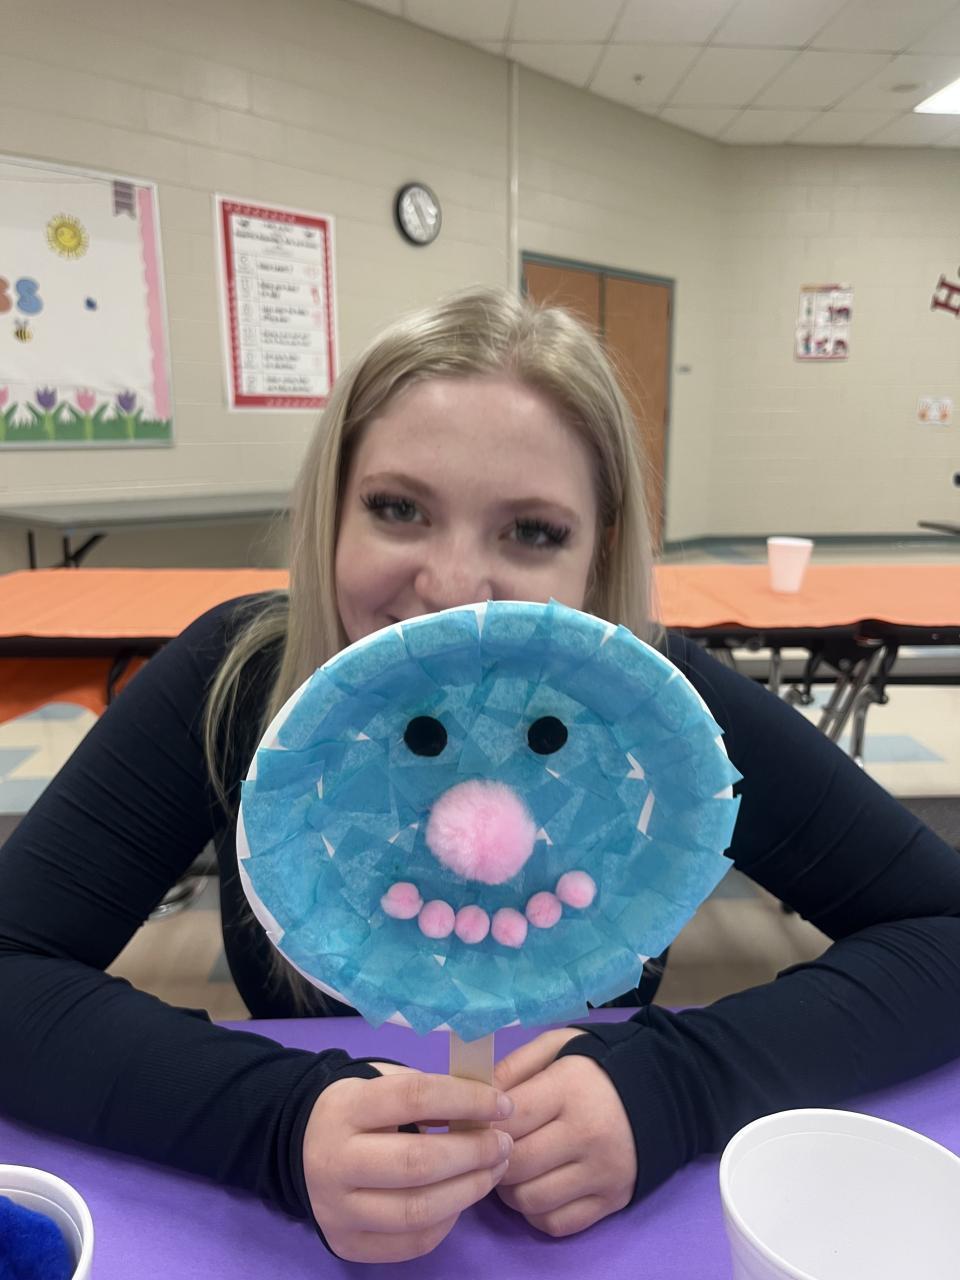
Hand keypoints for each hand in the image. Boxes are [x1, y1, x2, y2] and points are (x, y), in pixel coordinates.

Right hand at [303, 1068, 514, 1262]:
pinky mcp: (346, 1244)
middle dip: (473, 1153)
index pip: (415, 1098)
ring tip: (493, 1171)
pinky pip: (411, 1242)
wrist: (301, 1148)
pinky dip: (447, 1222)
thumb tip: (487, 1106)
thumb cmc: (360, 1109)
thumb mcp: (383, 1083)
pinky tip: (462, 1197)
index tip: (502, 1105)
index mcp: (345, 1108)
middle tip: (503, 1144)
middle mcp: (334, 1160)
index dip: (466, 1100)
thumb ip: (429, 1092)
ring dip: (468, 1191)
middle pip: (417, 1162)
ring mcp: (337, 1209)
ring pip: (416, 1211)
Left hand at [492, 1028, 635, 1237]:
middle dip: (493, 1158)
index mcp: (570, 1088)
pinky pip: (556, 1223)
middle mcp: (587, 1134)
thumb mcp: (559, 1046)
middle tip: (491, 1147)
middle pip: (515, 1164)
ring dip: (509, 1189)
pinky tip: (537, 1187)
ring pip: (530, 1200)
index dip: (482, 1123)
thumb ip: (515, 1066)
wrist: (667, 1090)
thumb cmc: (601, 1065)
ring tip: (513, 1167)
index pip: (508, 1119)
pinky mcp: (612, 1201)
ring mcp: (602, 1173)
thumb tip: (475, 1098)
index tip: (478, 1120)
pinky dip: (536, 1212)